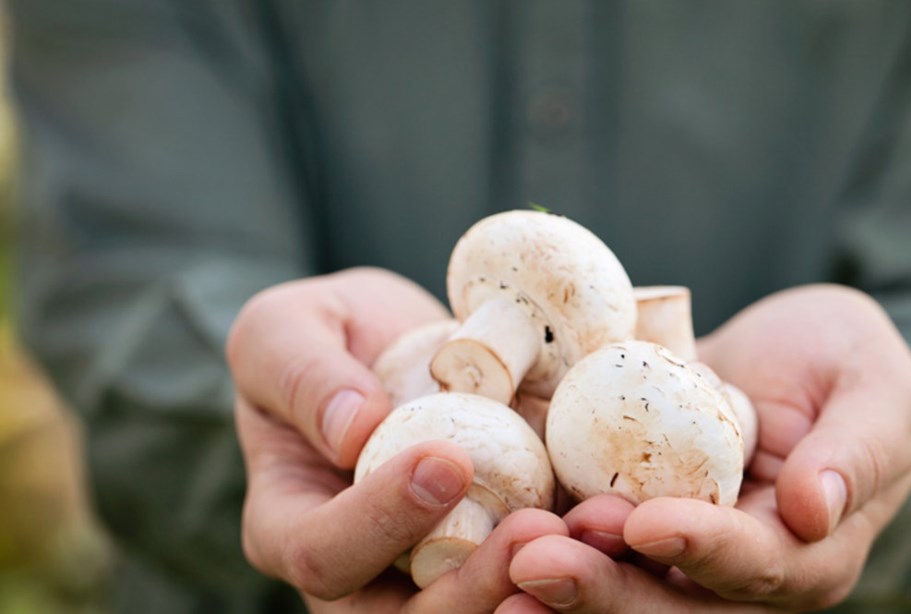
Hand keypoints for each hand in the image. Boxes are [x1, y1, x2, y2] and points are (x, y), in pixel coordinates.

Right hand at [228, 267, 566, 610]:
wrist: (400, 342)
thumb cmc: (325, 337)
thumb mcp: (284, 330)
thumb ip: (301, 373)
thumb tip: (353, 428)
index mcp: (294, 527)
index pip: (322, 553)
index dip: (378, 522)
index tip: (443, 461)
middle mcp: (367, 572)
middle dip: (476, 585)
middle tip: (533, 531)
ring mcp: (442, 567)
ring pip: (487, 606)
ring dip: (543, 581)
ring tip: (594, 532)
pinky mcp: (507, 545)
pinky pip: (545, 569)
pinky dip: (587, 553)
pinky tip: (620, 521)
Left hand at [503, 285, 910, 611]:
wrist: (792, 357)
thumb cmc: (849, 364)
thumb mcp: (879, 387)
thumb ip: (861, 447)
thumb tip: (819, 509)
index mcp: (808, 553)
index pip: (757, 566)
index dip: (702, 549)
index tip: (646, 521)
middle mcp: (737, 574)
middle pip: (672, 604)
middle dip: (606, 588)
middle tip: (537, 560)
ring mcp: (676, 555)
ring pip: (620, 588)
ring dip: (564, 579)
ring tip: (504, 557)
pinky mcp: (627, 522)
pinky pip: (584, 543)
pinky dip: (539, 542)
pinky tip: (487, 534)